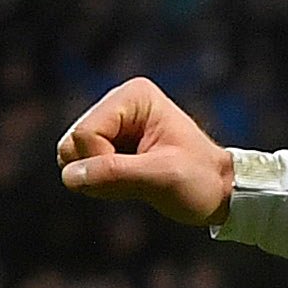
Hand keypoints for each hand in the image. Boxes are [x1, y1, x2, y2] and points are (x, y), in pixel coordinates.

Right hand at [56, 77, 236, 226]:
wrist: (218, 192)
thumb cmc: (200, 179)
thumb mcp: (161, 177)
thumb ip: (114, 174)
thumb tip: (69, 177)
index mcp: (134, 96)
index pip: (87, 133)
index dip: (103, 162)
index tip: (142, 173)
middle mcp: (117, 103)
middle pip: (72, 144)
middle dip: (99, 171)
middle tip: (140, 178)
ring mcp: (110, 124)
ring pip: (71, 157)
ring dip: (99, 179)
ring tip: (138, 179)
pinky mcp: (106, 144)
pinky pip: (80, 167)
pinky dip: (100, 182)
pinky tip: (131, 181)